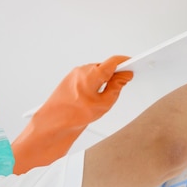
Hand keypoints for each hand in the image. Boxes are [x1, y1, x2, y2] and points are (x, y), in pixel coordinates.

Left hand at [12, 56, 133, 173]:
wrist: (52, 124)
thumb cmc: (73, 116)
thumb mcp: (104, 104)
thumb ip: (117, 87)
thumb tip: (124, 77)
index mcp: (92, 74)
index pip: (114, 61)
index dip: (126, 62)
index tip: (134, 65)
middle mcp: (82, 70)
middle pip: (105, 66)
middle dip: (115, 74)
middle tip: (123, 84)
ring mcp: (74, 74)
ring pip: (96, 72)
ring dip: (104, 79)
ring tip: (106, 96)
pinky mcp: (70, 80)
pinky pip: (87, 77)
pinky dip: (95, 83)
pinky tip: (95, 96)